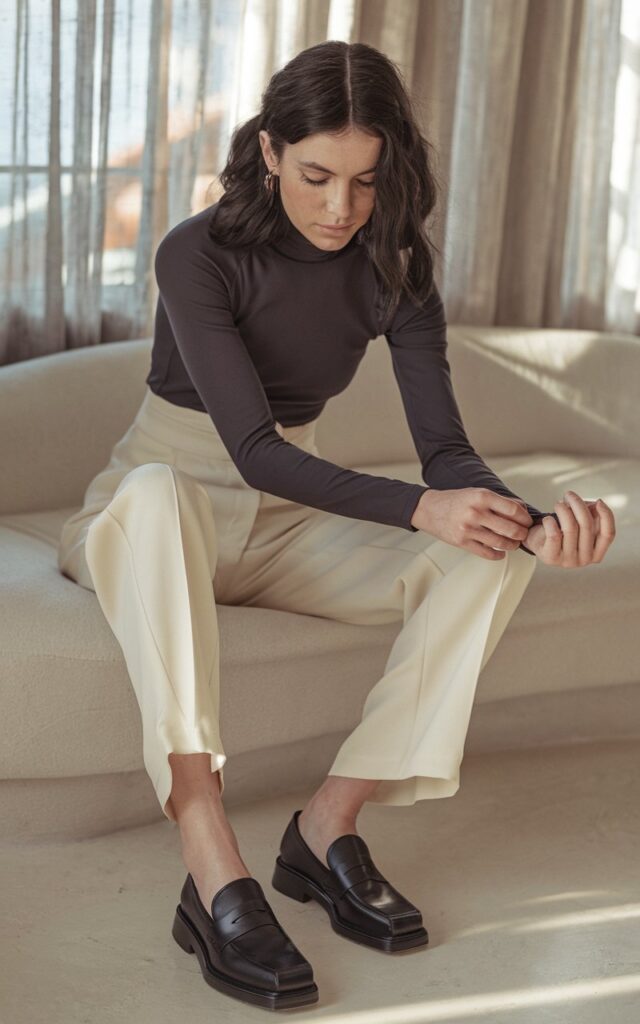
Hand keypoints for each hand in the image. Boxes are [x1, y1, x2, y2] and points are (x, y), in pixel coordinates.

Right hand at [413, 487, 533, 560]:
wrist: (429, 509)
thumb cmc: (457, 500)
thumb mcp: (478, 493)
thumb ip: (500, 501)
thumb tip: (523, 510)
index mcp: (482, 497)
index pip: (514, 510)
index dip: (525, 518)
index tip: (527, 522)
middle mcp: (475, 512)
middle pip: (510, 528)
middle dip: (522, 534)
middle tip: (523, 535)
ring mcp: (468, 529)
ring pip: (501, 543)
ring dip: (512, 545)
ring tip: (514, 544)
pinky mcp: (462, 542)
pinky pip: (487, 553)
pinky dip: (498, 555)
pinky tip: (501, 552)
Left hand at [521, 491, 614, 566]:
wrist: (538, 542)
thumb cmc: (562, 530)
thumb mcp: (580, 522)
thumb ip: (592, 514)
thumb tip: (597, 505)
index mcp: (596, 553)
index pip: (608, 534)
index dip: (606, 516)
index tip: (599, 501)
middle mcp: (585, 560)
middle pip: (587, 526)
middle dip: (578, 504)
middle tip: (569, 494)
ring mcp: (569, 561)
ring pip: (570, 528)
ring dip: (563, 510)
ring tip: (558, 504)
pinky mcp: (552, 558)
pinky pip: (554, 535)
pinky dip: (550, 521)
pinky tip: (547, 518)